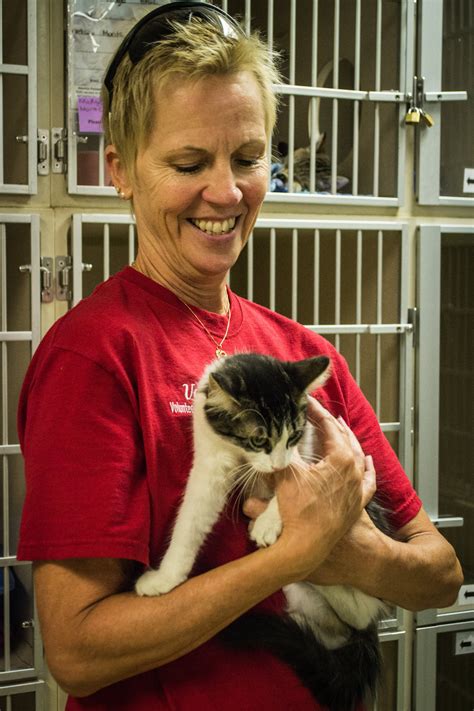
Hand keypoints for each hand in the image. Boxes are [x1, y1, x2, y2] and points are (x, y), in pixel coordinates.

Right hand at [244, 399, 375, 580]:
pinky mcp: (358, 503)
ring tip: (339, 428)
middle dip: (330, 423)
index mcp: (339, 458)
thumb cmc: (295, 511)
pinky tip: (366, 461)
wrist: (306, 547)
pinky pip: (368, 480)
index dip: (315, 411)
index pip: (327, 426)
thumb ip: (280, 451)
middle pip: (344, 437)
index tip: (306, 401)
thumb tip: (272, 435)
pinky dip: (367, 468)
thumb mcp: (284, 474)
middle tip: (317, 412)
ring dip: (347, 440)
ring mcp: (358, 487)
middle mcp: (354, 469)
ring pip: (357, 456)